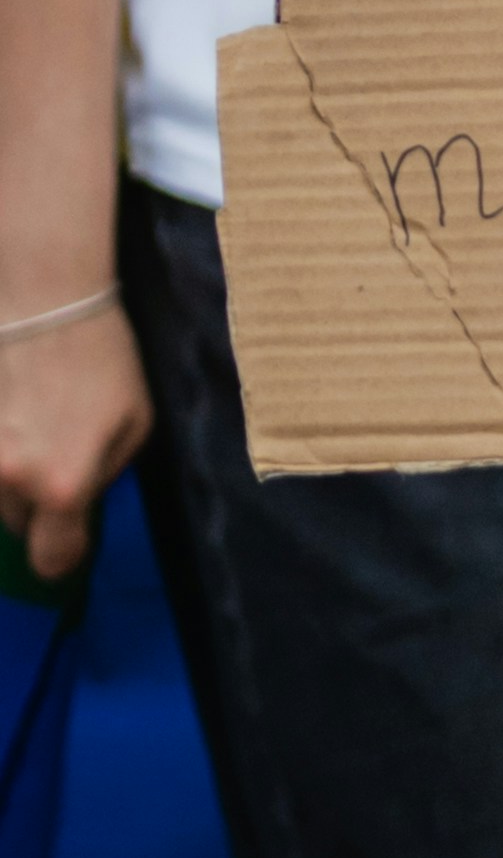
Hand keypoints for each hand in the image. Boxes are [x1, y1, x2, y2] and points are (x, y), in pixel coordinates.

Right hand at [0, 290, 152, 586]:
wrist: (45, 298)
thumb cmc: (102, 357)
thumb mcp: (134, 422)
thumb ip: (107, 475)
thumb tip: (83, 502)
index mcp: (65, 486)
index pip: (53, 559)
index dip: (65, 555)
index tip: (70, 539)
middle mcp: (12, 480)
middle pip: (19, 525)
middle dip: (40, 505)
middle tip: (59, 458)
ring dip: (13, 477)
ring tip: (36, 426)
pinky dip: (0, 450)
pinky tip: (16, 414)